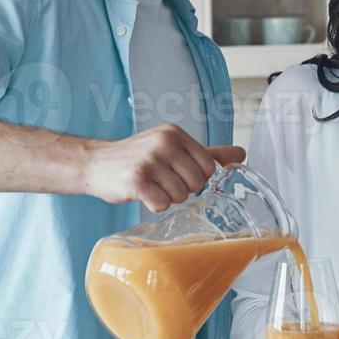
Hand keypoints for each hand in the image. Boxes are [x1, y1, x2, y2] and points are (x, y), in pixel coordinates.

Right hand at [81, 123, 244, 210]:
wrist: (95, 163)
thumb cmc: (137, 158)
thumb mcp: (172, 149)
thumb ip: (208, 153)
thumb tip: (242, 154)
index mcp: (175, 134)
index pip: (208, 167)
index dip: (197, 178)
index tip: (177, 175)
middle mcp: (164, 143)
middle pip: (196, 183)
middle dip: (181, 189)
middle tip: (160, 181)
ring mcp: (150, 161)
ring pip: (180, 196)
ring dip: (166, 197)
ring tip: (150, 186)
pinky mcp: (137, 180)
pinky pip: (162, 204)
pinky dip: (154, 205)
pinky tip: (142, 194)